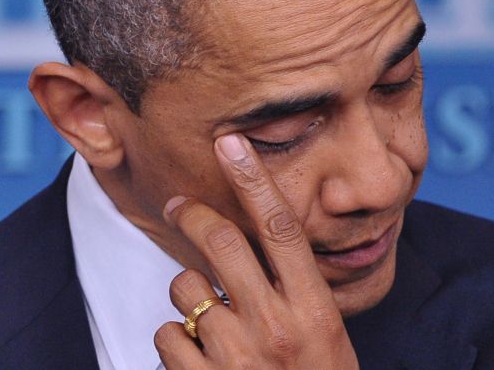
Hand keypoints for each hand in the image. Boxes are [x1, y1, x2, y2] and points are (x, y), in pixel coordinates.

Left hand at [154, 134, 358, 368]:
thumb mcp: (325, 332)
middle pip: (224, 244)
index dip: (255, 180)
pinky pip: (168, 333)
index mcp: (313, 310)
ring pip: (186, 288)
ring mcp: (235, 356)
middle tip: (179, 205)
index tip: (233, 144)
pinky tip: (200, 354)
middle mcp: (275, 326)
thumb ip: (295, 289)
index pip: (283, 229)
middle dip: (193, 215)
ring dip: (189, 293)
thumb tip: (253, 248)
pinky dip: (176, 337)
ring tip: (210, 318)